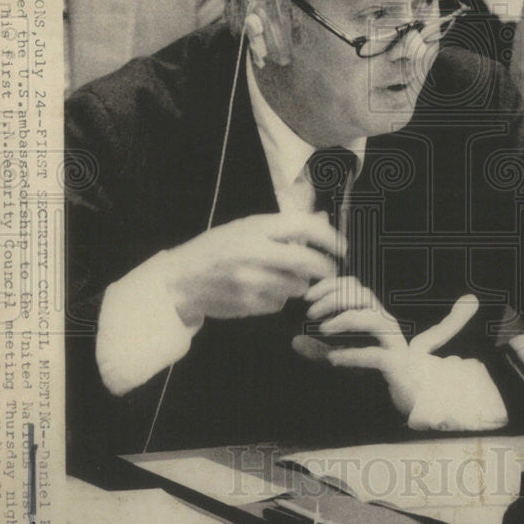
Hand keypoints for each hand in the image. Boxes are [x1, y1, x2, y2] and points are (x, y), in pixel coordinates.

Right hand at [164, 212, 344, 325]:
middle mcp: (255, 253)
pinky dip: (278, 297)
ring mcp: (252, 281)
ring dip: (298, 283)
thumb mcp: (246, 227)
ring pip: (298, 286)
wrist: (181, 280)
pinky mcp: (249, 304)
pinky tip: (260, 289)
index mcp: (255, 228)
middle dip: (326, 267)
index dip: (330, 238)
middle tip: (331, 269)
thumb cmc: (216, 249)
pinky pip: (280, 302)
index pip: (304, 227)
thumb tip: (324, 220)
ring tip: (279, 276)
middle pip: (308, 262)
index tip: (343, 247)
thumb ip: (283, 227)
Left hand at [294, 279, 478, 416]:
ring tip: (322, 329)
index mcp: (374, 314)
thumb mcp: (344, 356)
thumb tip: (295, 341)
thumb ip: (320, 349)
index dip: (330, 285)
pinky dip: (352, 355)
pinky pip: (375, 355)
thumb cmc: (378, 369)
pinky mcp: (396, 364)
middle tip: (310, 314)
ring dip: (345, 320)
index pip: (354, 286)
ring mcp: (393, 342)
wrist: (412, 393)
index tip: (307, 296)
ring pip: (373, 319)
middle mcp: (386, 322)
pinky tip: (333, 359)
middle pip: (363, 296)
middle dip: (333, 300)